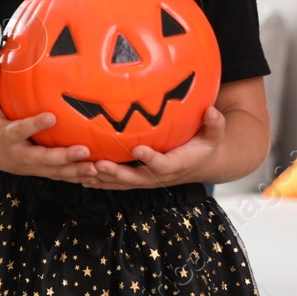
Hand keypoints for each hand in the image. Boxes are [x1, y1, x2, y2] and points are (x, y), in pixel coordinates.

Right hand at [0, 55, 92, 180]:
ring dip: (75, 171)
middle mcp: (18, 154)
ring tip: (95, 167)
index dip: (35, 125)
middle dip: (63, 156)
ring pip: (53, 172)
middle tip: (83, 150)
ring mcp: (29, 166)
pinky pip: (58, 176)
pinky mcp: (37, 171)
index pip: (20, 130)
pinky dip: (76, 178)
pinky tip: (94, 176)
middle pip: (42, 158)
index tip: (52, 117)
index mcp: (5, 136)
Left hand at [76, 106, 225, 189]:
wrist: (202, 164)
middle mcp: (159, 176)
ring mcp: (148, 180)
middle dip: (117, 173)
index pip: (163, 164)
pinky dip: (101, 182)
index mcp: (177, 164)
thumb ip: (214, 124)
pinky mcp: (139, 179)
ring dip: (103, 179)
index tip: (138, 149)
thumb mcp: (214, 135)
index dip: (151, 159)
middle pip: (136, 179)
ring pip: (123, 183)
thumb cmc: (205, 146)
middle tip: (98, 164)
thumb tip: (212, 112)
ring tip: (82, 172)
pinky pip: (118, 183)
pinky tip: (82, 178)